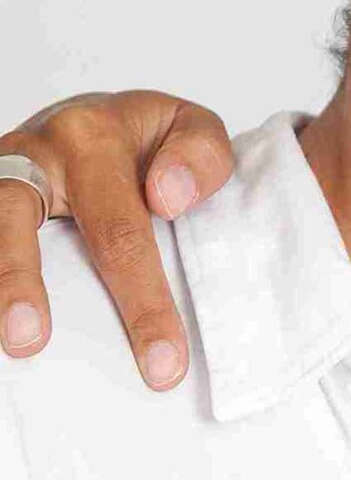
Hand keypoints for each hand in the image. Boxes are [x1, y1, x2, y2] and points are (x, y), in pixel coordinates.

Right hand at [0, 92, 234, 386]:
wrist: (90, 117)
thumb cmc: (144, 141)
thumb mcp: (189, 128)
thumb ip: (201, 156)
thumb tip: (167, 197)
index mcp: (93, 138)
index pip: (119, 231)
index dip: (142, 301)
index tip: (163, 362)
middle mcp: (36, 153)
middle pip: (25, 225)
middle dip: (27, 290)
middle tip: (32, 345)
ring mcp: (1, 172)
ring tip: (4, 335)